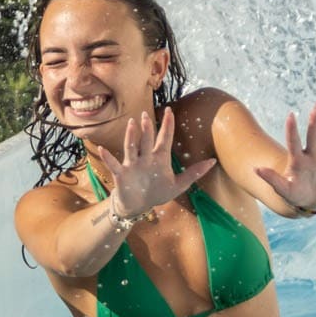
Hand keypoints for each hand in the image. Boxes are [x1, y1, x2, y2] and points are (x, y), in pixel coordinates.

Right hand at [89, 106, 214, 221]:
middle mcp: (145, 158)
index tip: (170, 110)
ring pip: (132, 147)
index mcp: (159, 158)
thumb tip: (213, 162)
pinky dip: (107, 157)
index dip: (167, 125)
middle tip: (146, 114)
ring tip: (131, 123)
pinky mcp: (122, 174)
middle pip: (147, 140)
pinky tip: (102, 149)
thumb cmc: (157, 192)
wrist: (138, 206)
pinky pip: (113, 164)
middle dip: (147, 128)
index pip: (164, 138)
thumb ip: (194, 173)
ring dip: (131, 136)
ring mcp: (133, 165)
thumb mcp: (178, 185)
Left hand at [256, 107, 315, 215]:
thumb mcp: (283, 189)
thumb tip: (255, 169)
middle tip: (315, 107)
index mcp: (297, 159)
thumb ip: (272, 179)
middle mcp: (311, 154)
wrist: (311, 202)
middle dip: (314, 122)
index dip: (292, 129)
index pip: (294, 141)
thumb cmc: (295, 195)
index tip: (291, 115)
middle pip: (312, 136)